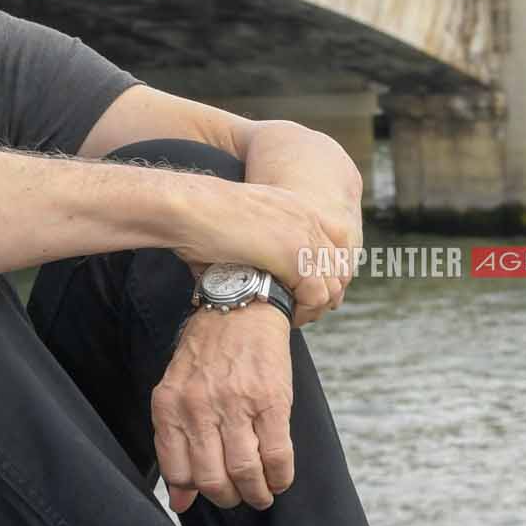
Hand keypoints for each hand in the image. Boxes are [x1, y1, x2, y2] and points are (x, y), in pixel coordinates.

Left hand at [151, 300, 293, 513]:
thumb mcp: (178, 391)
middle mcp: (198, 408)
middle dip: (228, 498)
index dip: (196, 491)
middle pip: (212, 480)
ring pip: (244, 473)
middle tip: (238, 496)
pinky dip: (280, 476)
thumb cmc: (207, 352)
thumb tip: (180, 501)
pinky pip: (276, 455)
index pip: (177, 472)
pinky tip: (279, 478)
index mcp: (169, 406)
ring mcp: (235, 404)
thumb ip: (175, 444)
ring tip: (261, 493)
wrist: (240, 307)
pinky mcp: (270, 401)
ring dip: (256, 493)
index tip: (209, 491)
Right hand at [170, 181, 348, 327]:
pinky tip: (284, 315)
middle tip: (298, 311)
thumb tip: (244, 274)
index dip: (322, 274)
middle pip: (337, 268)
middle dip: (321, 294)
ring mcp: (304, 236)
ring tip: (290, 317)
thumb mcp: (238, 226)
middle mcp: (306, 219)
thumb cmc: (197, 220)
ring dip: (312, 307)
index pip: (332, 246)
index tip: (304, 294)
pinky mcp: (296, 256)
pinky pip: (316, 296)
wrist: (188, 208)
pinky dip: (303, 312)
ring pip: (330, 286)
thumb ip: (255, 246)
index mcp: (295, 207)